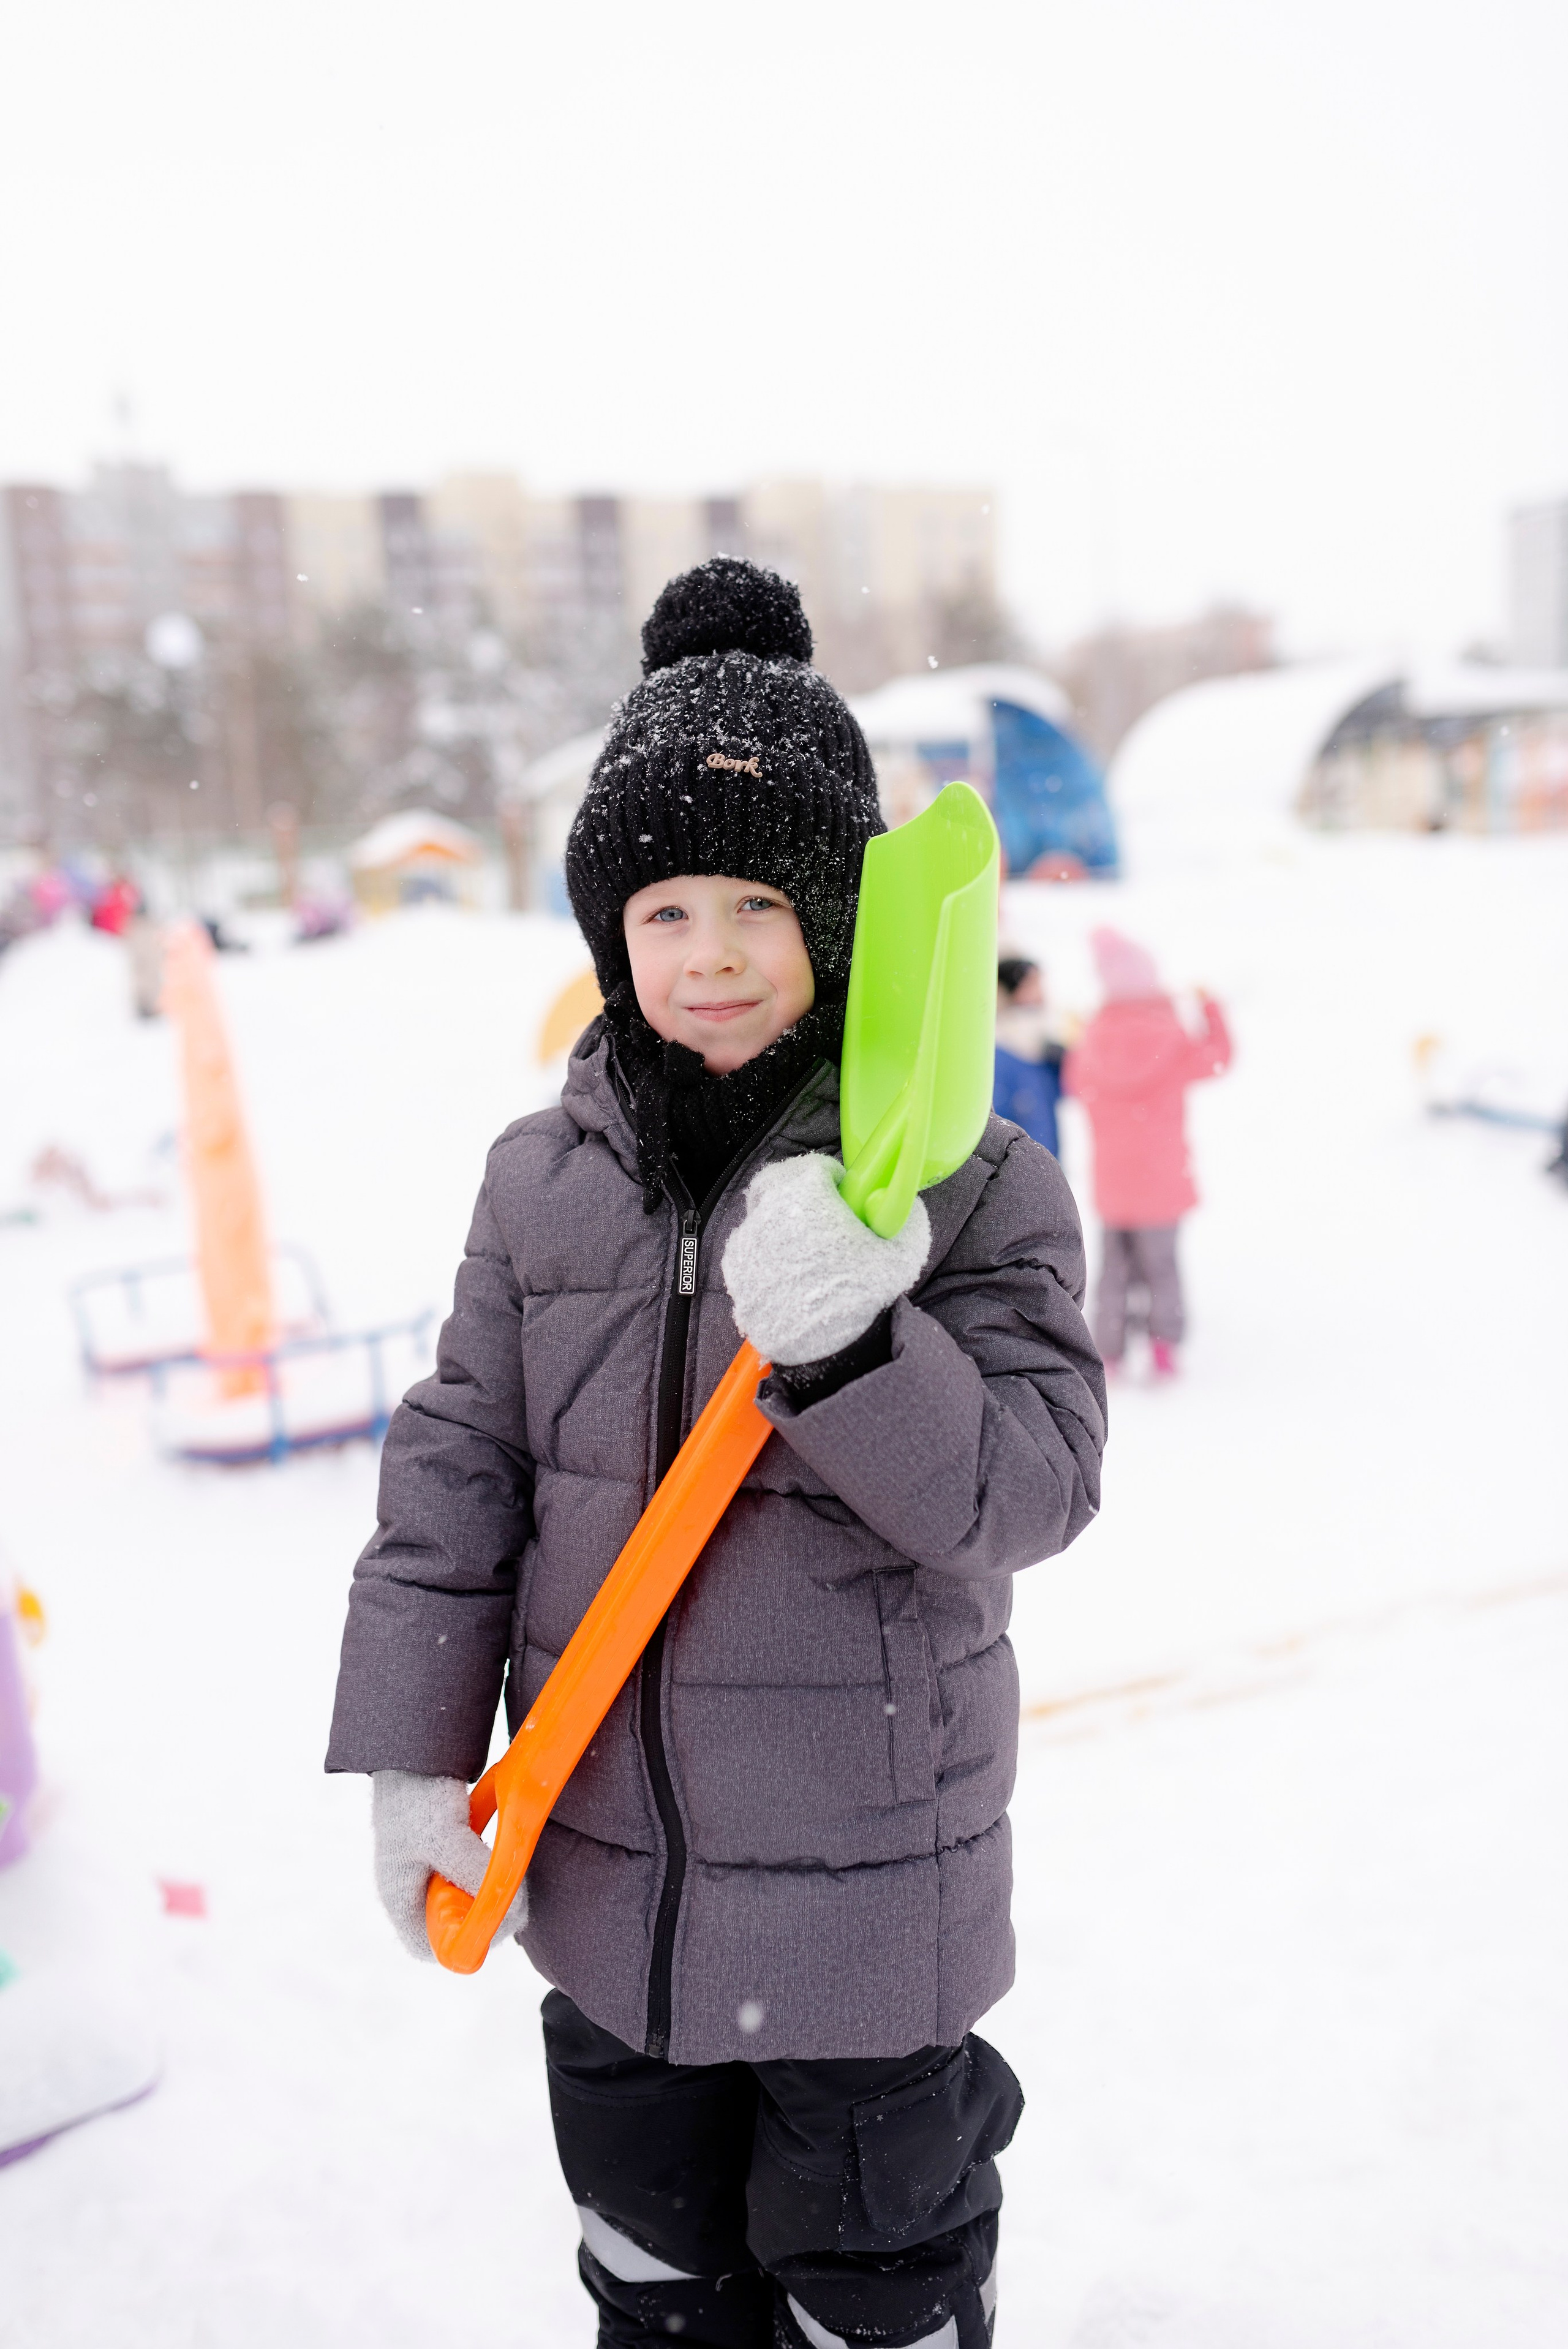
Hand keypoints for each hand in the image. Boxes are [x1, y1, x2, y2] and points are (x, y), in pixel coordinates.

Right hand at [371, 1771, 527, 1962]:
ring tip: (505, 1872)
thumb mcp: (446, 1838)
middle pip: (452, 1927)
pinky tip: (500, 1855)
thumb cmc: (417, 1795)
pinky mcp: (445, 1852)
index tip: (494, 1926)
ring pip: (466, 1901)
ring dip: (489, 1892)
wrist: (416, 1750)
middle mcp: (411, 1890)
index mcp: (398, 1896)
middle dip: (484, 1918)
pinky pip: (472, 1876)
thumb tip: (510, 1908)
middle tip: (512, 1897)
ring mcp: (428, 1871)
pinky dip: (489, 1870)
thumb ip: (475, 1875)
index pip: (428, 1948)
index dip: (462, 1947)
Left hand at [721, 1152, 930, 1365]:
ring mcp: (745, 1242)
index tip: (845, 1197)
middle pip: (781, 1186)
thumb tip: (903, 1201)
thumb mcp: (902, 1250)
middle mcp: (766, 1210)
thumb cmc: (861, 1294)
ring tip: (811, 1257)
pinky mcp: (735, 1271)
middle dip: (802, 1197)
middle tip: (827, 1222)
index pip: (815, 1166)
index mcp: (804, 1192)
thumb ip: (906, 1215)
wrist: (825, 1349)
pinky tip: (791, 1277)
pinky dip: (768, 1257)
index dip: (833, 1179)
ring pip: (764, 1219)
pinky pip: (751, 1251)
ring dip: (785, 1228)